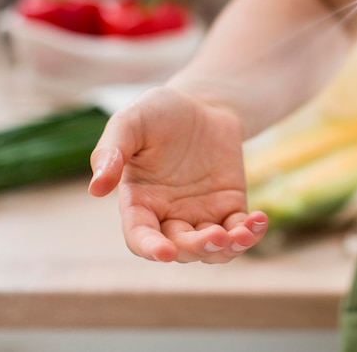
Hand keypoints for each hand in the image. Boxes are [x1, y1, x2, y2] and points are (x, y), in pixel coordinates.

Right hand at [88, 86, 267, 262]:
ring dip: (227, 248)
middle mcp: (168, 215)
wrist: (202, 105)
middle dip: (197, 247)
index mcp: (139, 201)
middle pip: (180, 247)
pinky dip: (250, 232)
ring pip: (211, 248)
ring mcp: (200, 214)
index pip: (140, 236)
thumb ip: (112, 150)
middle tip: (215, 235)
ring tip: (242, 234)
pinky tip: (260, 220)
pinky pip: (238, 229)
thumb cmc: (159, 112)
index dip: (150, 248)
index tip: (165, 252)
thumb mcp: (131, 121)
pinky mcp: (228, 207)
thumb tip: (96, 189)